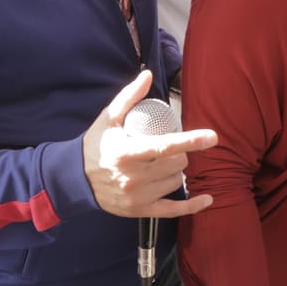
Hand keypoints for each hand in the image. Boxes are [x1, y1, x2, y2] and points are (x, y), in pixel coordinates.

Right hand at [82, 71, 217, 218]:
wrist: (74, 179)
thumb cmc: (95, 145)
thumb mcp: (108, 118)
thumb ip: (129, 97)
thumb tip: (147, 74)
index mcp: (127, 153)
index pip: (166, 146)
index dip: (191, 141)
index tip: (212, 137)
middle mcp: (133, 177)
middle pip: (176, 163)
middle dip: (180, 153)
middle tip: (170, 148)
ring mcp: (137, 196)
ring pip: (176, 181)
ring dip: (177, 171)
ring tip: (164, 164)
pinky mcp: (139, 210)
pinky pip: (172, 210)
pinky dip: (192, 206)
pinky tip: (207, 198)